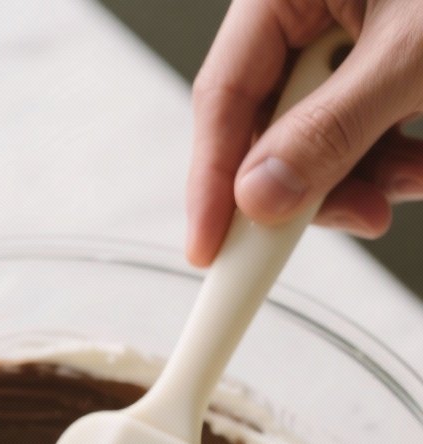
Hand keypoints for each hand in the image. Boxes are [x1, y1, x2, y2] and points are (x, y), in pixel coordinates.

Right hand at [186, 0, 422, 265]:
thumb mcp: (413, 57)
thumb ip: (333, 130)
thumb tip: (261, 197)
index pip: (225, 93)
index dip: (213, 180)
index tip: (210, 251)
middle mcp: (314, 9)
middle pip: (275, 126)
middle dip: (316, 184)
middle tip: (360, 219)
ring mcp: (353, 37)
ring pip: (324, 140)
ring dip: (370, 178)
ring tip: (419, 173)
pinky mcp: (390, 64)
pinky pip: (368, 132)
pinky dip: (398, 160)